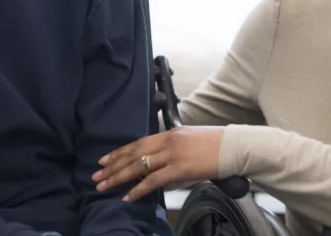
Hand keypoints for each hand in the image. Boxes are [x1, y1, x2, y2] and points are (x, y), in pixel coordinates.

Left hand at [92, 126, 224, 202]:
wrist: (234, 146)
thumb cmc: (216, 144)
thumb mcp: (191, 139)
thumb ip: (174, 147)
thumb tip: (161, 161)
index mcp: (170, 133)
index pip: (138, 143)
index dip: (120, 152)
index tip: (105, 159)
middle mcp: (167, 142)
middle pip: (133, 153)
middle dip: (112, 165)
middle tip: (96, 175)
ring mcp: (172, 155)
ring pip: (138, 166)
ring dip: (118, 177)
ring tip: (103, 186)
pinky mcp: (179, 169)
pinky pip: (152, 181)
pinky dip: (137, 189)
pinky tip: (127, 197)